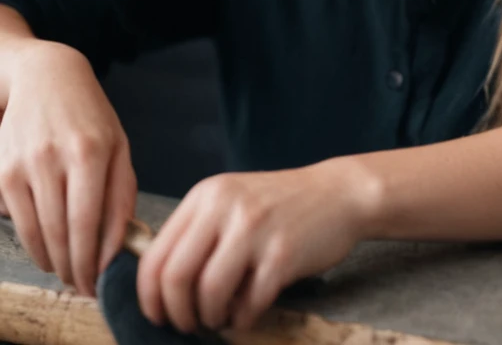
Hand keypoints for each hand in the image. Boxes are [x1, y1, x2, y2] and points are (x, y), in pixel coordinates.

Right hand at [0, 42, 136, 296]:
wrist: (44, 78)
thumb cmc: (89, 116)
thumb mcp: (119, 144)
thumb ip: (122, 192)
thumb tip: (119, 243)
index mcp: (92, 151)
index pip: (90, 222)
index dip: (93, 261)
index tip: (100, 282)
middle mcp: (55, 157)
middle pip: (62, 234)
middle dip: (74, 269)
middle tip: (84, 285)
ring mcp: (24, 165)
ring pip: (38, 234)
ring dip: (54, 262)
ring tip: (68, 270)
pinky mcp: (3, 173)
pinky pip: (17, 223)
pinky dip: (34, 244)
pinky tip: (49, 247)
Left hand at [136, 160, 379, 334]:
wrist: (336, 193)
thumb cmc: (279, 205)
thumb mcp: (231, 202)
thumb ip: (198, 232)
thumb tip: (161, 287)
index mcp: (206, 195)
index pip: (156, 255)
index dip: (149, 297)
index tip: (156, 315)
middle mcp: (226, 207)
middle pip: (176, 277)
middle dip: (176, 314)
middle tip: (187, 324)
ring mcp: (255, 229)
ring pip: (209, 293)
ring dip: (210, 318)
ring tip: (220, 318)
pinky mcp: (283, 254)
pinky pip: (248, 303)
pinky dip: (242, 319)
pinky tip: (247, 313)